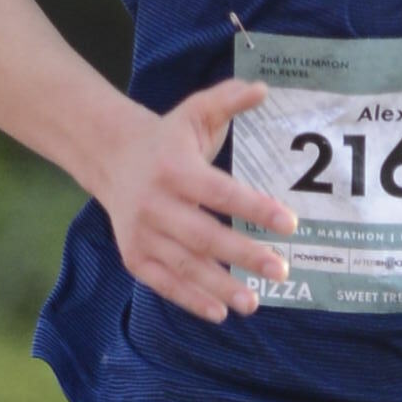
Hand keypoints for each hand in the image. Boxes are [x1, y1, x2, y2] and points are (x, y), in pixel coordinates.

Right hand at [105, 73, 299, 320]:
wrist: (110, 157)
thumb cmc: (167, 139)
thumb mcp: (194, 113)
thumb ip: (228, 99)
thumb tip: (264, 88)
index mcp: (175, 169)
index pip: (220, 193)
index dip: (255, 209)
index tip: (290, 224)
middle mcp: (156, 204)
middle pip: (204, 235)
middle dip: (243, 255)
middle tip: (282, 269)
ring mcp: (143, 233)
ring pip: (185, 265)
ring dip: (220, 286)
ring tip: (255, 302)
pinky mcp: (134, 255)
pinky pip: (163, 283)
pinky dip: (189, 300)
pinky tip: (219, 312)